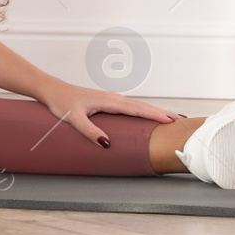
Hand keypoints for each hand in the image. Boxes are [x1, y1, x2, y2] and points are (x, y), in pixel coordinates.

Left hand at [36, 79, 178, 146]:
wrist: (52, 90)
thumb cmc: (61, 103)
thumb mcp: (73, 119)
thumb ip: (90, 131)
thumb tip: (106, 143)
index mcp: (109, 101)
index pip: (137, 109)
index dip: (155, 114)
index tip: (172, 120)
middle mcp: (113, 98)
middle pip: (142, 107)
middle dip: (162, 113)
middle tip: (181, 121)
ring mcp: (111, 99)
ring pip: (138, 106)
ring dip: (154, 111)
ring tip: (171, 118)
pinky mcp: (108, 102)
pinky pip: (131, 107)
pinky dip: (143, 111)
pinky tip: (146, 115)